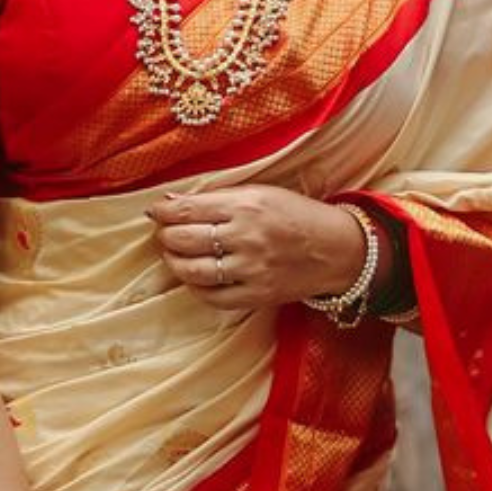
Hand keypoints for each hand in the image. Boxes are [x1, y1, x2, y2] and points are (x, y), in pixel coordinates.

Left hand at [153, 182, 369, 316]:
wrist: (336, 249)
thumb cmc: (296, 215)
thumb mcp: (260, 193)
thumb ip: (217, 197)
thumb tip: (171, 201)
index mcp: (245, 206)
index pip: (187, 210)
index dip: (162, 211)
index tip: (155, 212)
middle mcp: (246, 238)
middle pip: (184, 240)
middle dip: (165, 236)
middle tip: (164, 234)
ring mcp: (252, 270)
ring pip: (193, 271)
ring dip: (174, 263)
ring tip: (174, 255)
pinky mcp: (258, 295)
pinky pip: (214, 297)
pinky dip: (197, 288)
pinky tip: (196, 278)